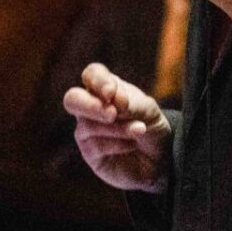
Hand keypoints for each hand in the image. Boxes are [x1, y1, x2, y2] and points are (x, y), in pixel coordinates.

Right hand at [65, 63, 172, 191]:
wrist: (159, 156)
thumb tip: (112, 100)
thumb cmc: (151, 125)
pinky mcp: (89, 152)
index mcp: (105, 88)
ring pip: (88, 126)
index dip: (97, 81)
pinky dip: (118, 144)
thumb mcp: (148, 110)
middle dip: (89, 105)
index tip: (111, 92)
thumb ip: (130, 104)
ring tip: (140, 129)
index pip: (92, 74)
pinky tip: (132, 144)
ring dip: (118, 128)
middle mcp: (91, 107)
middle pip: (72, 99)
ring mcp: (87, 130)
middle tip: (112, 114)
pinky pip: (96, 146)